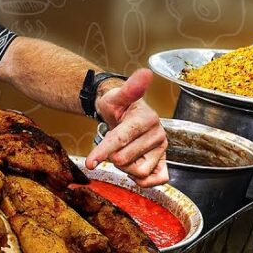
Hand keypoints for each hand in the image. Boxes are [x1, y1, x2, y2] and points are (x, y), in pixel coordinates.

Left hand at [85, 68, 168, 186]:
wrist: (126, 114)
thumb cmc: (118, 106)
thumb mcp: (116, 96)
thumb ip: (129, 88)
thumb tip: (145, 73)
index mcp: (147, 119)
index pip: (120, 140)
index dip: (103, 151)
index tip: (90, 163)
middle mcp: (158, 134)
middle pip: (125, 159)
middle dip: (112, 156)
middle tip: (111, 145)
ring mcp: (162, 149)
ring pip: (137, 172)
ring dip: (125, 167)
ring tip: (122, 153)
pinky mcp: (163, 161)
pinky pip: (157, 179)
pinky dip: (143, 179)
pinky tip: (133, 169)